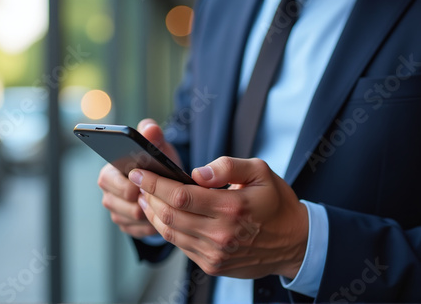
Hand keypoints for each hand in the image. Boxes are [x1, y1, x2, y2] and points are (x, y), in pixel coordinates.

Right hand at [97, 118, 181, 238]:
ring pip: (133, 219)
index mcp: (109, 173)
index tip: (147, 185)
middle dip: (144, 201)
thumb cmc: (157, 161)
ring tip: (163, 203)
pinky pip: (139, 231)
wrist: (164, 181)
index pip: (114, 184)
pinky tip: (161, 215)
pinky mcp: (125, 225)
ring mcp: (116, 211)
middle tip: (160, 194)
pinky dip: (151, 224)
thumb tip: (150, 128)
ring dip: (150, 213)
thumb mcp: (157, 146)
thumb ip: (153, 135)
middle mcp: (108, 193)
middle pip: (125, 206)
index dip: (132, 186)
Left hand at [129, 156, 308, 278]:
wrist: (294, 242)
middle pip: (169, 215)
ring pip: (170, 233)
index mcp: (232, 207)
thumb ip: (228, 166)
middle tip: (138, 182)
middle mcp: (221, 234)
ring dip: (153, 214)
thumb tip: (197, 172)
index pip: (180, 195)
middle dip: (148, 196)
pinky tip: (163, 216)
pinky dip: (167, 229)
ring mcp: (215, 253)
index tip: (139, 172)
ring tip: (146, 197)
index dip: (154, 183)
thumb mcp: (260, 171)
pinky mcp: (212, 265)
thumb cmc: (276, 203)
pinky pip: (181, 246)